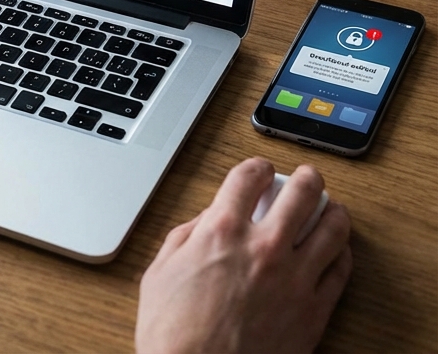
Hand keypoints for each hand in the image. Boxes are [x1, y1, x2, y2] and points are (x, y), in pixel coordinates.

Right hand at [136, 158, 352, 353]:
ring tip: (332, 208)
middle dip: (307, 179)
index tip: (258, 171)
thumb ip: (185, 238)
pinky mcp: (314, 309)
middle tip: (308, 178)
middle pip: (302, 193)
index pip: (248, 178)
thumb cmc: (173, 333)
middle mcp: (263, 247)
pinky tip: (336, 250)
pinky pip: (341, 270)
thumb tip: (207, 221)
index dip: (255, 167)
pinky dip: (341, 254)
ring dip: (334, 210)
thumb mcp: (160, 273)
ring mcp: (295, 278)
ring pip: (333, 228)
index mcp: (221, 233)